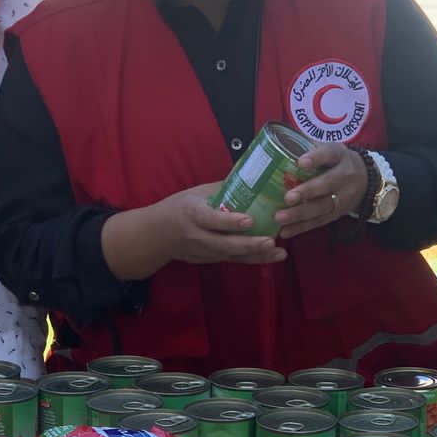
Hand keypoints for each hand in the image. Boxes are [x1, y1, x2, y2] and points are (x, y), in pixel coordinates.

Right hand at [155, 183, 286, 266]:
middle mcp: (198, 236)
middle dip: (249, 244)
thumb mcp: (194, 193)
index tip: (249, 220)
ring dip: (257, 255)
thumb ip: (221, 188)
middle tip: (271, 241)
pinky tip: (272, 257)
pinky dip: (253, 260)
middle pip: (225, 244)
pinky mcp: (209, 260)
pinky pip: (233, 261)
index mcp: (192, 214)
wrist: (156, 235)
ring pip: (232, 256)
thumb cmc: (177, 208)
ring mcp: (203, 252)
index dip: (230, 221)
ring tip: (279, 252)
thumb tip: (250, 175)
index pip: (212, 219)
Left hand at [276, 145, 367, 239]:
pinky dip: (301, 228)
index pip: (329, 154)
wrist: (367, 179)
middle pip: (327, 184)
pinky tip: (285, 231)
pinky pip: (319, 222)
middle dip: (307, 192)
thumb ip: (307, 146)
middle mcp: (345, 176)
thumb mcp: (329, 149)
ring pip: (322, 207)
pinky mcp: (338, 214)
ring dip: (300, 214)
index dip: (316, 158)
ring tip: (280, 218)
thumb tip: (278, 142)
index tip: (300, 162)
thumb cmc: (337, 161)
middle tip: (287, 197)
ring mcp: (343, 198)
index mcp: (340, 155)